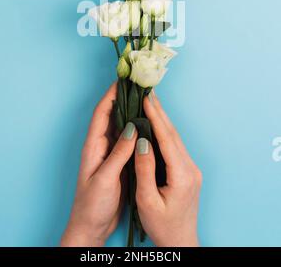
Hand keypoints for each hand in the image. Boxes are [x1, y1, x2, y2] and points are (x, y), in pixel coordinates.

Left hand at [61, 83, 136, 246]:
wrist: (92, 227)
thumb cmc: (92, 205)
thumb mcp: (106, 178)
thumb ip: (118, 154)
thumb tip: (133, 128)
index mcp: (94, 146)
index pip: (102, 113)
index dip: (112, 95)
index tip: (124, 80)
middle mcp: (101, 145)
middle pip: (112, 115)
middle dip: (124, 98)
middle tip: (138, 85)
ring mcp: (111, 153)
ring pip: (122, 126)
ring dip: (132, 112)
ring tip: (145, 99)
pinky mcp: (120, 162)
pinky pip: (129, 140)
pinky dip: (138, 129)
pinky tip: (148, 125)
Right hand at [135, 92, 201, 246]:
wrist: (181, 242)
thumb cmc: (162, 226)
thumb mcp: (146, 200)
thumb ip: (144, 169)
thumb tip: (141, 141)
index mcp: (181, 174)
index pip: (167, 138)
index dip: (156, 117)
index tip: (146, 99)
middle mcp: (190, 168)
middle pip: (173, 134)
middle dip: (160, 112)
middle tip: (148, 92)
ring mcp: (191, 169)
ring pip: (175, 138)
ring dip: (163, 119)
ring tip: (151, 102)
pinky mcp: (188, 171)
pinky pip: (176, 145)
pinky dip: (165, 131)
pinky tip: (157, 124)